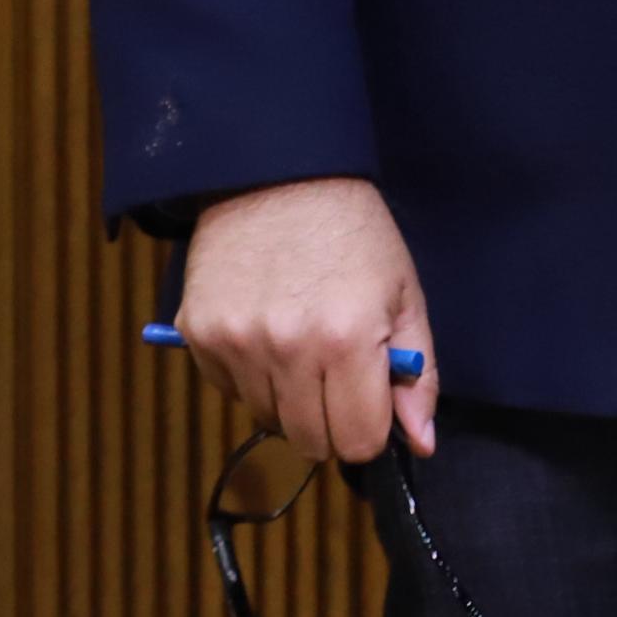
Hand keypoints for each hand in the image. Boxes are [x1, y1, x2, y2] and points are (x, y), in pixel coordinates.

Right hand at [174, 175, 438, 462]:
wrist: (280, 172)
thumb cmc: (354, 233)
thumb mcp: (403, 294)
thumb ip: (417, 374)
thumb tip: (421, 444)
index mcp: (347, 339)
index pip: (356, 442)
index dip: (369, 429)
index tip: (370, 402)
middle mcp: (286, 348)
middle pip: (309, 441)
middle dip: (329, 420)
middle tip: (336, 373)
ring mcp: (235, 342)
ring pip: (266, 418)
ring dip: (287, 397)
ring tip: (299, 340)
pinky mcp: (196, 332)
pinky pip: (227, 389)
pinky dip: (248, 374)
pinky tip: (264, 327)